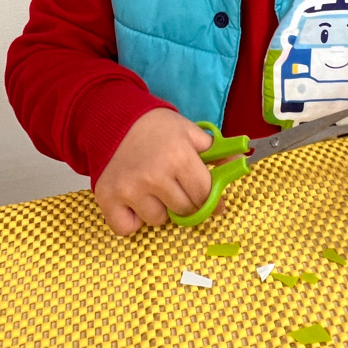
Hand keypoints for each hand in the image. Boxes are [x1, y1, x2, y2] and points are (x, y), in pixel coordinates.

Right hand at [94, 108, 218, 235]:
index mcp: (179, 158)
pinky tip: (133, 201)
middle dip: (185, 201)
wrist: (113, 119)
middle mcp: (155, 176)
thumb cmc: (155, 126)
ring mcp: (130, 190)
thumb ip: (216, 151)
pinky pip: (127, 228)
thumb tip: (239, 164)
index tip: (213, 203)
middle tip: (175, 186)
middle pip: (183, 210)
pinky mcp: (108, 198)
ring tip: (150, 187)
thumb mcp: (190, 132)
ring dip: (158, 209)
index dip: (212, 200)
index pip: (204, 195)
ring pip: (157, 220)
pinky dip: (132, 221)